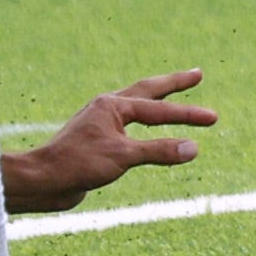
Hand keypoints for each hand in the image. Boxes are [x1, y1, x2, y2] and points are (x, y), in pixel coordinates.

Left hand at [0, 70, 215, 213]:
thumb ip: (159, 151)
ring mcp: (101, 125)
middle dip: (174, 84)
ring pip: (136, 109)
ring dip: (158, 103)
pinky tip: (146, 132)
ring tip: (173, 96)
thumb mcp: (123, 157)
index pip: (158, 109)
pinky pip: (129, 131)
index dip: (187, 114)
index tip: (212, 118)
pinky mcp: (97, 144)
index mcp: (112, 105)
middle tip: (197, 75)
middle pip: (148, 91)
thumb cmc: (77, 163)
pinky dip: (145, 128)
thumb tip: (193, 148)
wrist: (43, 180)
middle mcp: (107, 109)